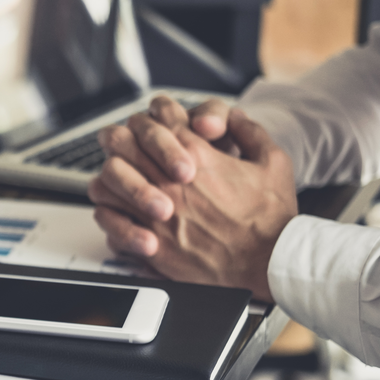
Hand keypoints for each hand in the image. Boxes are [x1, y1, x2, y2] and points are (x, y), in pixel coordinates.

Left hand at [89, 114, 296, 300]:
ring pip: (106, 181)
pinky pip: (109, 221)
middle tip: (124, 143)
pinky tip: (120, 212)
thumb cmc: (270, 218)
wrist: (268, 265)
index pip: (156, 117)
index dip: (153, 114)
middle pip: (121, 144)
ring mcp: (154, 214)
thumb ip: (248, 132)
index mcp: (196, 155)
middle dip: (121, 138)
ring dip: (110, 176)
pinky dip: (109, 213)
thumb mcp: (272, 162)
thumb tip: (234, 117)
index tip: (156, 121)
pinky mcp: (149, 244)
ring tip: (119, 179)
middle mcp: (168, 182)